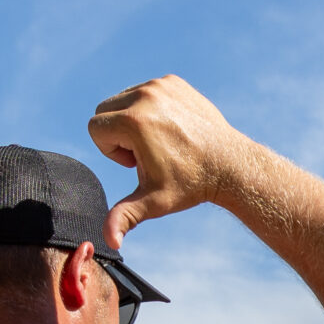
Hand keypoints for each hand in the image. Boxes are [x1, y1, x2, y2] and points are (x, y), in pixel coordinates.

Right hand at [88, 75, 258, 246]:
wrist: (229, 164)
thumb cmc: (190, 185)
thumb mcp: (153, 202)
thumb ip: (124, 217)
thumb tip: (110, 242)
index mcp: (133, 122)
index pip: (95, 129)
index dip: (112, 151)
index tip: (137, 162)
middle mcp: (145, 96)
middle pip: (104, 110)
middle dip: (118, 134)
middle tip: (148, 154)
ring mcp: (161, 85)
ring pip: (124, 99)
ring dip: (133, 122)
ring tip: (161, 143)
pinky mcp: (173, 81)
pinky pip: (145, 92)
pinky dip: (151, 109)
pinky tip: (172, 130)